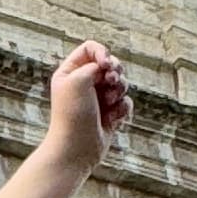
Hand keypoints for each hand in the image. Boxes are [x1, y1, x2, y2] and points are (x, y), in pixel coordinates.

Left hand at [40, 40, 127, 171]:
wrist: (76, 149)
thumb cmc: (72, 115)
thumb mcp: (78, 81)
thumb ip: (94, 65)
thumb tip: (109, 67)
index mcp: (70, 72)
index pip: (90, 48)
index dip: (102, 52)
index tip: (106, 65)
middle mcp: (83, 83)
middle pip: (110, 63)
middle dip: (115, 72)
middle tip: (111, 82)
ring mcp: (98, 98)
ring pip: (121, 83)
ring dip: (119, 92)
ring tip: (108, 104)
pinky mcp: (110, 113)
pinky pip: (126, 102)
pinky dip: (122, 109)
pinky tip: (112, 120)